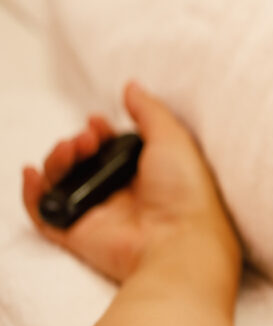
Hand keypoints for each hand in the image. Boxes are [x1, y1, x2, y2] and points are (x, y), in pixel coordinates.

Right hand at [21, 82, 238, 281]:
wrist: (179, 237)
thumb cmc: (186, 189)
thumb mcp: (172, 138)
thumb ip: (149, 111)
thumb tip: (132, 87)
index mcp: (144, 173)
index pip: (110, 149)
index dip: (99, 132)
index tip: (97, 122)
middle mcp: (119, 193)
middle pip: (81, 163)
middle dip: (76, 144)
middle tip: (87, 139)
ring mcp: (97, 215)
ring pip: (60, 183)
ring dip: (57, 160)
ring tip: (71, 150)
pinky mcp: (77, 235)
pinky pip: (44, 214)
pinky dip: (33, 193)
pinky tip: (34, 173)